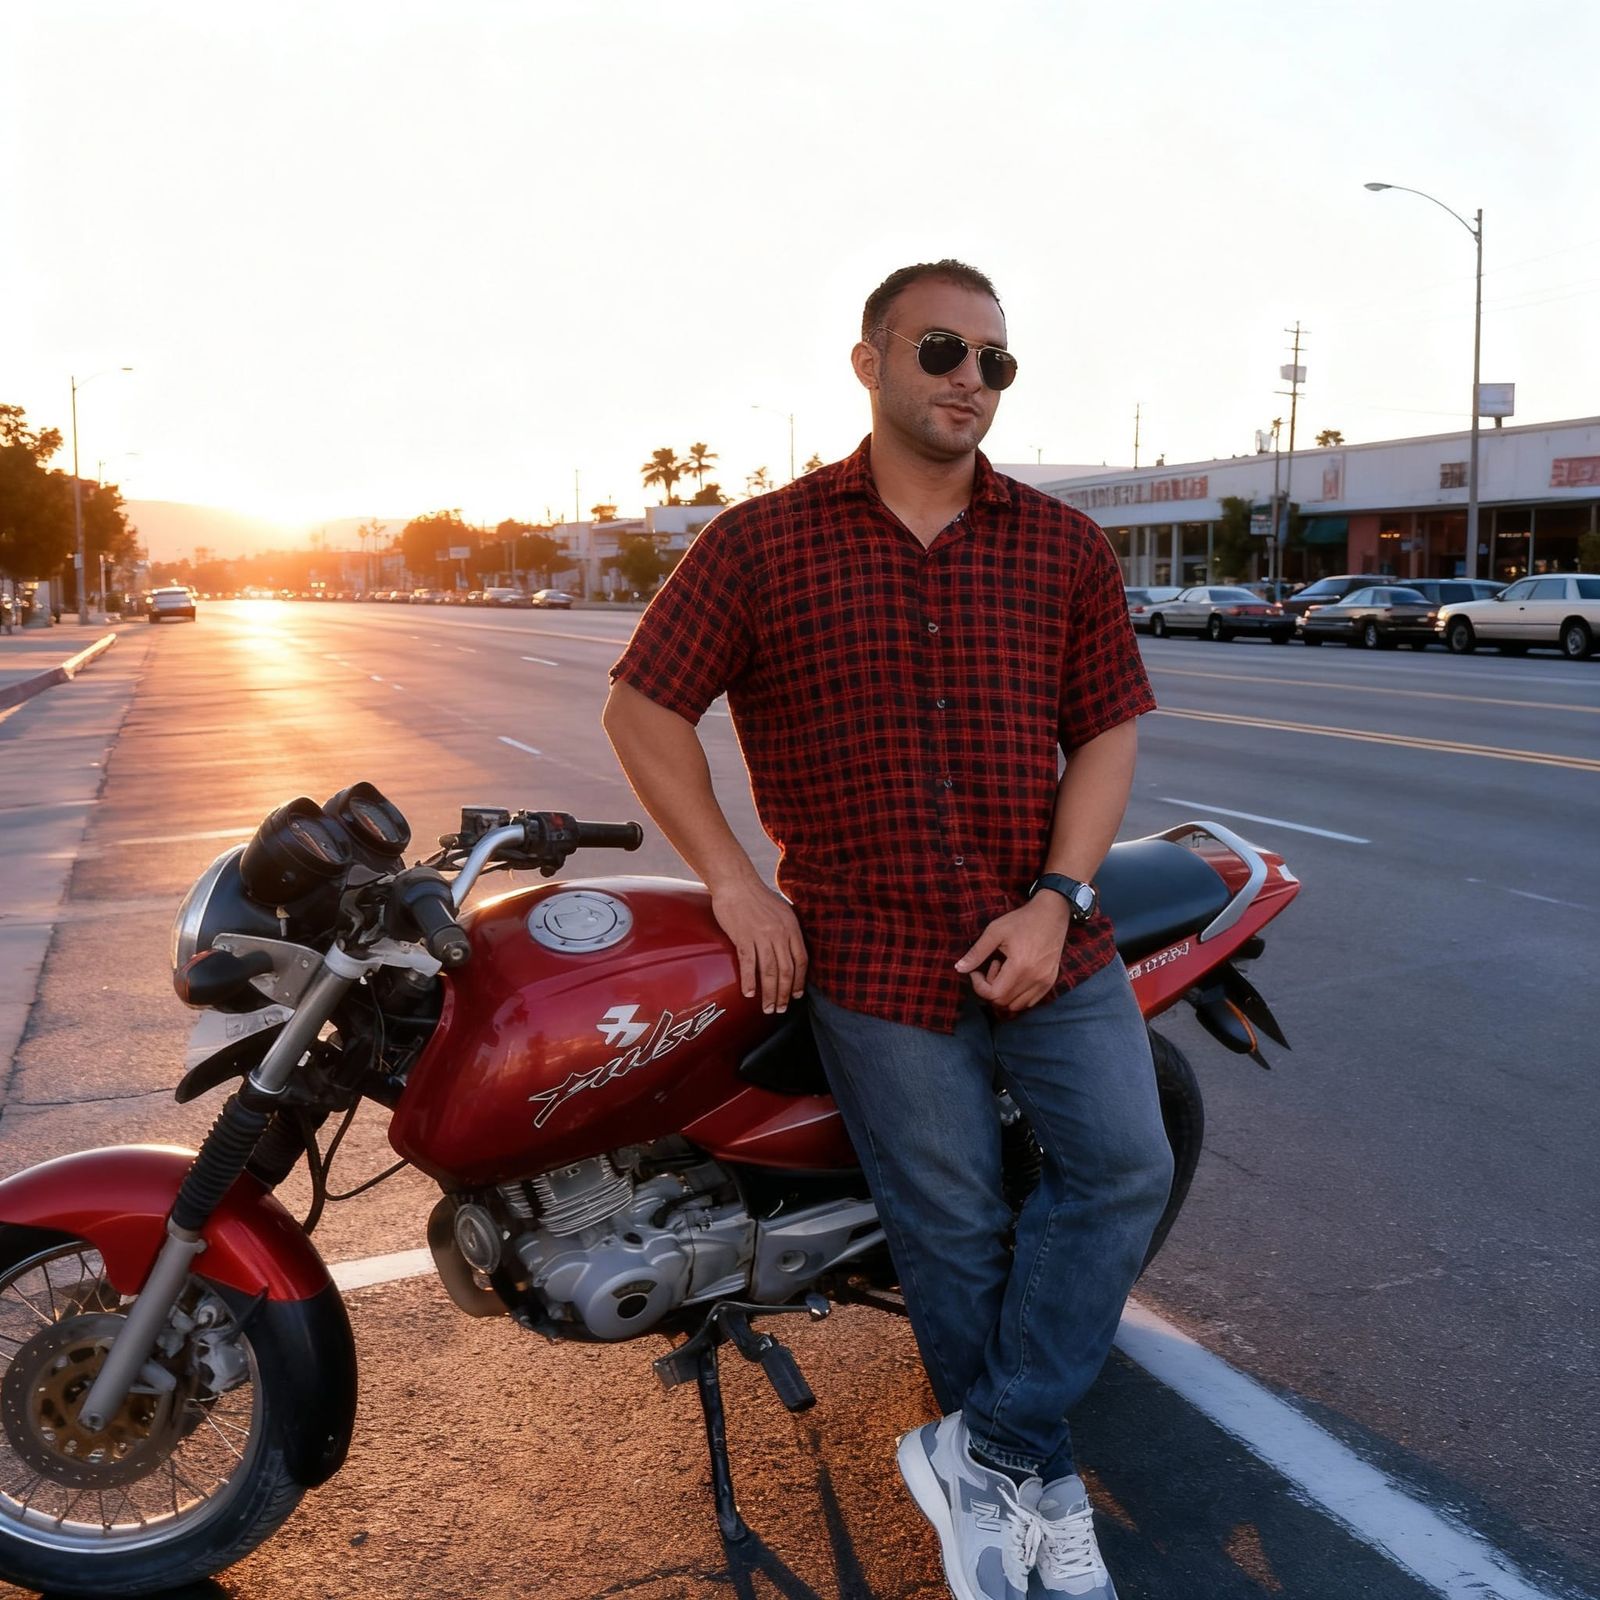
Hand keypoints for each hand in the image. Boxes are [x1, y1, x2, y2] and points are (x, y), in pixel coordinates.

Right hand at [710, 878, 808, 1013]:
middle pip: (786, 971)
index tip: (797, 995)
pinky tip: (749, 994)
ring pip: (769, 972)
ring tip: (768, 1008)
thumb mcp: (782, 910)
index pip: (801, 960)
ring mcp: (761, 936)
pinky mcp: (743, 937)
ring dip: (769, 994)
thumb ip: (788, 930)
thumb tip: (792, 950)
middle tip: (781, 1009)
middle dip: (785, 994)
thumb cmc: (757, 896)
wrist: (736, 883)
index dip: (800, 981)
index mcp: (791, 927)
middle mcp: (779, 933)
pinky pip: (748, 964)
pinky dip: (749, 981)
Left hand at [955, 897, 1069, 1011]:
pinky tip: (1015, 976)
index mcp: (1020, 966)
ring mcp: (1045, 982)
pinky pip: (1030, 1001)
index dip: (979, 986)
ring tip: (1004, 971)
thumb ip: (976, 953)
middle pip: (1003, 1002)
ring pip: (1016, 1005)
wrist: (1052, 913)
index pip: (994, 994)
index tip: (976, 971)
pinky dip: (1018, 996)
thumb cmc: (1022, 920)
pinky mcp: (1050, 981)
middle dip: (991, 988)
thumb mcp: (995, 931)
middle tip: (992, 966)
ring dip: (1004, 994)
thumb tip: (959, 968)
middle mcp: (1035, 978)